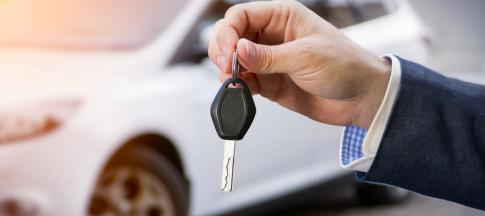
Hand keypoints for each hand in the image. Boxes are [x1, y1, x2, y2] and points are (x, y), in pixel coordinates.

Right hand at [208, 0, 390, 128]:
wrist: (361, 98)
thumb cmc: (346, 66)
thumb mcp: (306, 56)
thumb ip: (268, 56)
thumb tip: (238, 50)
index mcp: (283, 17)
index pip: (242, 16)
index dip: (229, 31)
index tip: (229, 50)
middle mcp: (273, 36)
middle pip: (233, 36)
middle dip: (224, 50)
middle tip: (227, 66)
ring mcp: (270, 60)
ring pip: (235, 60)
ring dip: (228, 70)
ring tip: (235, 81)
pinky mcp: (270, 82)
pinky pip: (244, 81)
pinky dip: (238, 87)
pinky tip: (242, 91)